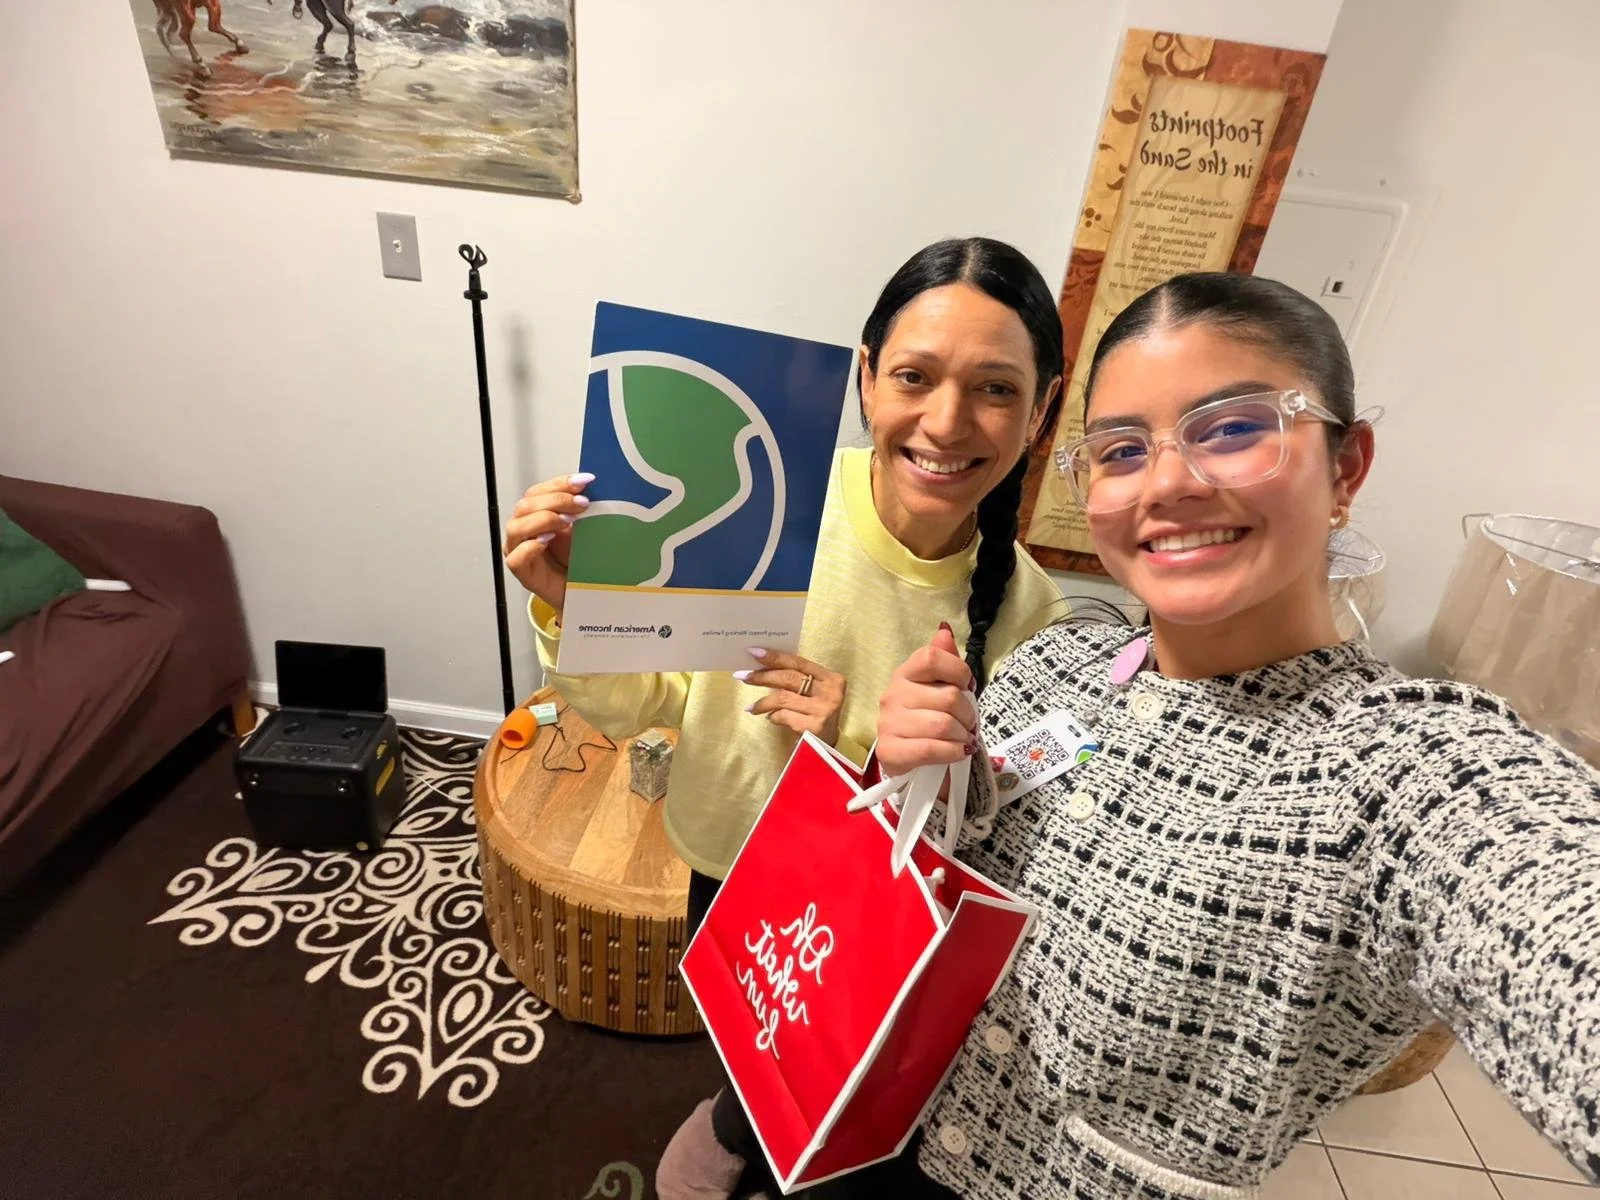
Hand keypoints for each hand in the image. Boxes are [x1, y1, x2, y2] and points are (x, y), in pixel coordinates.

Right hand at [503, 473, 593, 613]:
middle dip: (555, 500)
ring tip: (566, 520)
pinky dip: (530, 547)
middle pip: (526, 506)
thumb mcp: (582, 530)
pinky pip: (516, 557)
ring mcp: (519, 551)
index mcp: (535, 515)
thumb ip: (580, 511)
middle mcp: (523, 530)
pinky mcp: (522, 573)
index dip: (560, 483)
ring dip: (543, 519)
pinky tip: (546, 540)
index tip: (584, 481)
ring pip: (516, 528)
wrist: (582, 593)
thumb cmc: (578, 562)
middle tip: (581, 503)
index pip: (538, 492)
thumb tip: (590, 490)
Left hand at [738, 649, 846, 744]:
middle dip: (763, 676)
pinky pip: (783, 716)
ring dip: (763, 702)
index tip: (754, 652)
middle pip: (789, 678)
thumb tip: (762, 667)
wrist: (828, 748)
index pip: (799, 663)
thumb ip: (797, 680)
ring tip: (751, 707)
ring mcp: (824, 710)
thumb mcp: (814, 694)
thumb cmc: (816, 714)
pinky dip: (773, 717)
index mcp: (832, 678)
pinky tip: (770, 718)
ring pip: (783, 698)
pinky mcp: (814, 727)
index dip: (775, 657)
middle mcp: (831, 692)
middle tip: (743, 676)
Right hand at [875, 623, 977, 777]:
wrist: (906, 756)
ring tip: (964, 739)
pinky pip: (930, 748)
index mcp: (905, 673)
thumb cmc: (926, 717)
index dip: (958, 671)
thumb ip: (943, 658)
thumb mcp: (937, 686)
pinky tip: (959, 751)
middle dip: (969, 714)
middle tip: (970, 724)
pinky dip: (953, 751)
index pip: (931, 657)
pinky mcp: (890, 750)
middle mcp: (893, 694)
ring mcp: (889, 723)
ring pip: (942, 725)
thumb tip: (944, 629)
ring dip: (963, 736)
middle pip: (948, 697)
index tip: (968, 687)